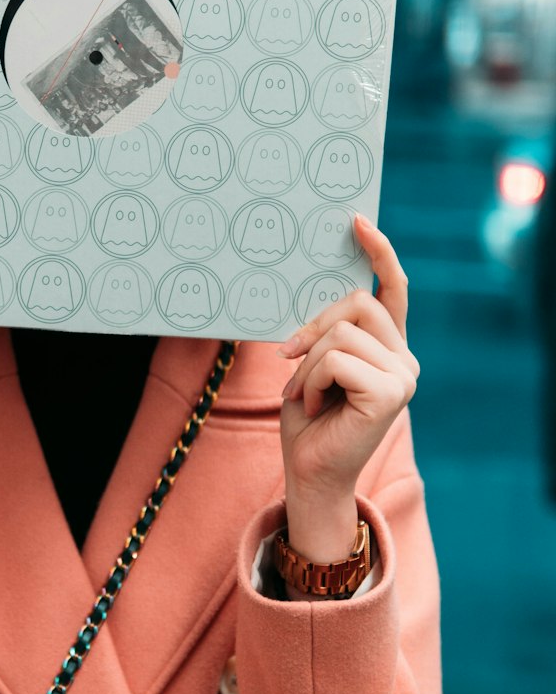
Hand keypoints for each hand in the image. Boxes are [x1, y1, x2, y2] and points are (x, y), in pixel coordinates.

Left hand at [275, 213, 419, 504]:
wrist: (310, 472)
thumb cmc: (307, 419)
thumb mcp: (312, 363)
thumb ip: (326, 331)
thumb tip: (314, 291)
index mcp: (388, 346)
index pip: (393, 289)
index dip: (380, 253)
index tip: (358, 221)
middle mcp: (404, 358)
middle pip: (357, 302)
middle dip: (314, 326)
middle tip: (288, 357)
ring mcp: (403, 375)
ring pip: (341, 332)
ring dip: (307, 364)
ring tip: (303, 394)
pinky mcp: (391, 392)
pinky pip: (335, 359)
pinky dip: (310, 381)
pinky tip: (313, 407)